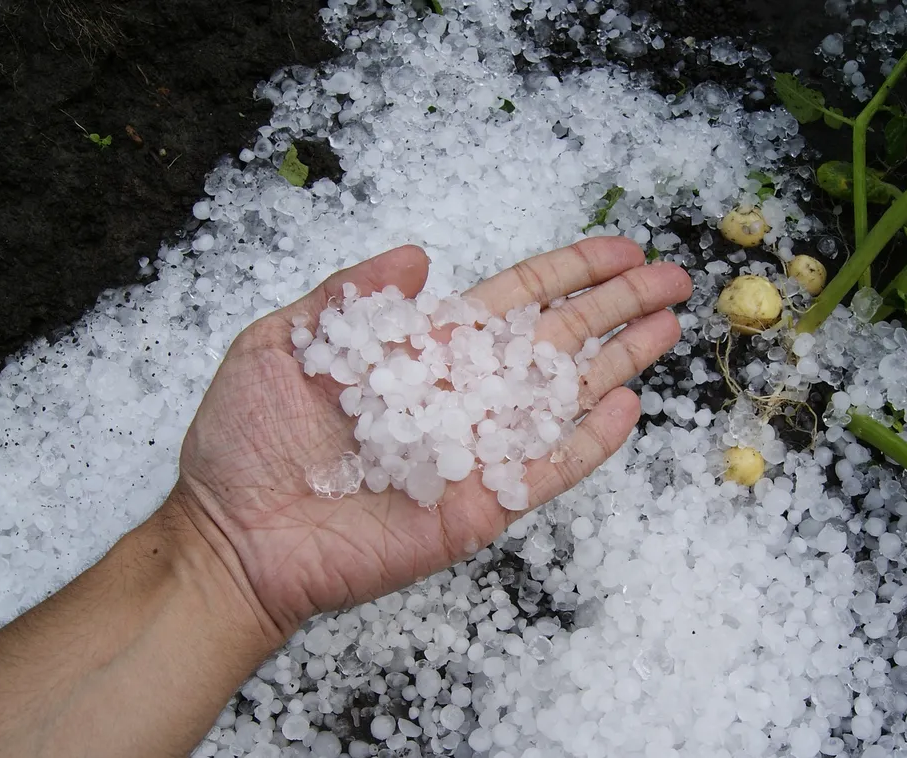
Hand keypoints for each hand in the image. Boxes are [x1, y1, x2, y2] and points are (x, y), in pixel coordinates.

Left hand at [172, 238, 691, 640]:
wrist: (231, 536)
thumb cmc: (245, 441)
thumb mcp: (282, 343)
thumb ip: (350, 296)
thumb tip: (419, 252)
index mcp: (423, 351)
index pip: (515, 301)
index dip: (569, 272)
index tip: (620, 248)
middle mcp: (461, 396)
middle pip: (557, 341)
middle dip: (616, 307)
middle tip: (675, 277)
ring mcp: (475, 452)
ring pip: (563, 399)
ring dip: (619, 362)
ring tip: (670, 328)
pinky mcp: (478, 506)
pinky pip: (545, 470)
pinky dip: (588, 443)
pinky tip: (627, 408)